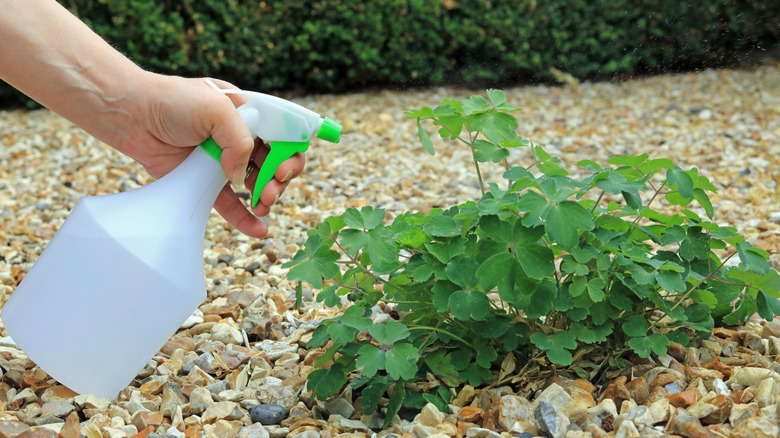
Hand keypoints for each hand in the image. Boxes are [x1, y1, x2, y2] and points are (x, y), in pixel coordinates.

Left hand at [116, 73, 304, 237]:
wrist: (131, 115)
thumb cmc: (171, 100)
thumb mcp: (215, 108)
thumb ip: (239, 138)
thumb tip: (240, 175)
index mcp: (249, 113)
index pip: (283, 134)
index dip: (291, 151)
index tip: (284, 166)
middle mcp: (239, 136)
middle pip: (275, 161)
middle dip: (281, 177)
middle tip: (273, 188)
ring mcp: (222, 160)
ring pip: (256, 184)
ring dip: (266, 196)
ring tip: (263, 203)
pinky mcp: (204, 181)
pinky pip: (230, 204)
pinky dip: (246, 218)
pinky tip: (259, 229)